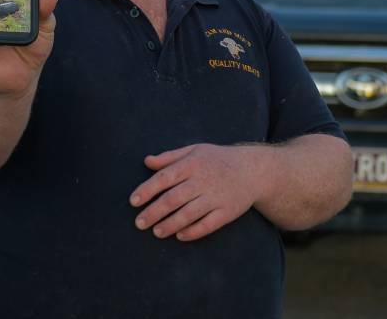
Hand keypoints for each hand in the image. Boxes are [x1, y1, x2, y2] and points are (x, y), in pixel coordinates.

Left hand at [128, 144, 273, 241]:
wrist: (253, 170)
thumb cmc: (218, 159)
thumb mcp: (195, 150)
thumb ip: (170, 157)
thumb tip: (147, 161)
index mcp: (193, 164)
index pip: (165, 177)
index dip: (147, 190)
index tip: (133, 202)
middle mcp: (204, 180)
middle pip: (173, 199)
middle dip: (154, 212)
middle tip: (139, 223)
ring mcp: (216, 197)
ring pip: (189, 214)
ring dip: (170, 225)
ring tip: (156, 232)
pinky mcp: (227, 212)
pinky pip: (208, 225)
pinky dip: (193, 232)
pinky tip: (180, 236)